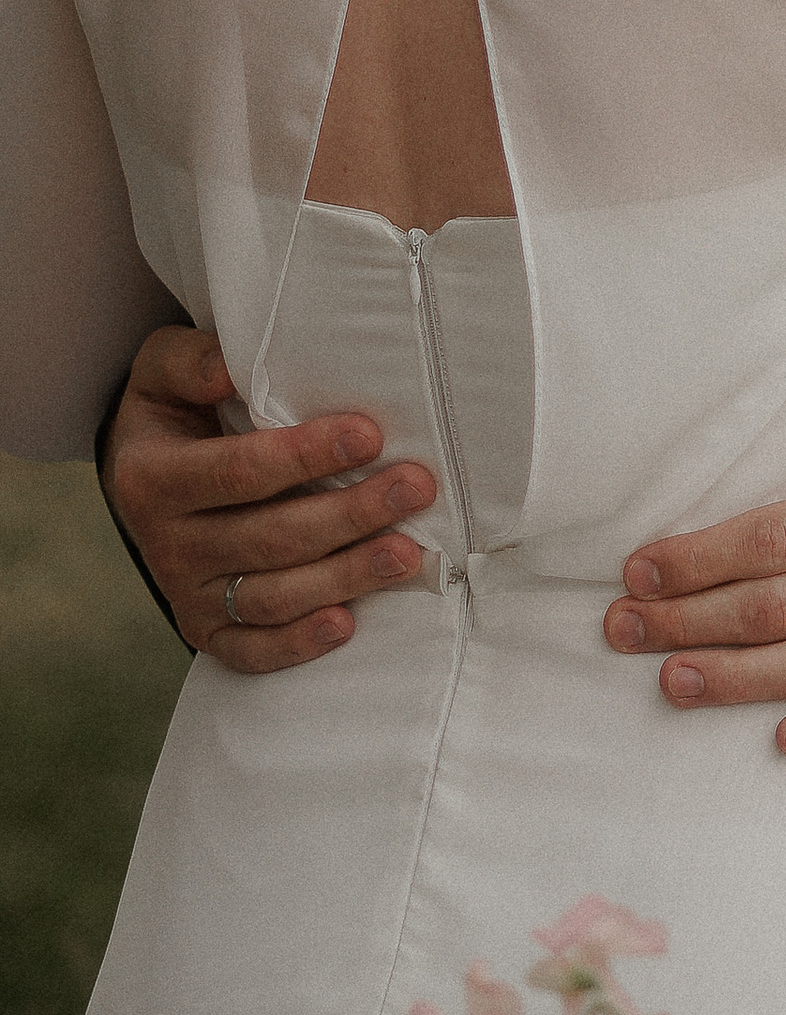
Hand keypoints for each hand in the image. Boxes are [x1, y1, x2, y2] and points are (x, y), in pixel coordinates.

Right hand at [102, 326, 435, 669]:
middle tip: (415, 488)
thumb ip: (190, 363)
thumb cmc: (174, 414)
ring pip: (272, 597)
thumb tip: (227, 368)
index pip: (238, 471)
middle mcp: (167, 544)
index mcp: (154, 478)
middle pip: (269, 537)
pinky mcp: (207, 631)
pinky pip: (252, 651)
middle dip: (349, 513)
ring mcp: (188, 594)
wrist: (141, 481)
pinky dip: (298, 644)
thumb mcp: (162, 374)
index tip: (369, 434)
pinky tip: (347, 624)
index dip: (305, 455)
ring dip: (344, 577)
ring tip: (407, 554)